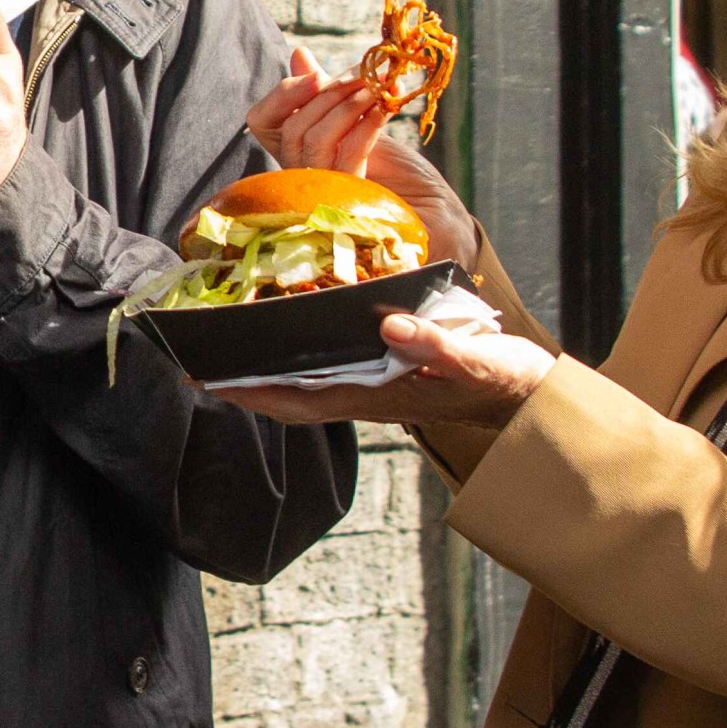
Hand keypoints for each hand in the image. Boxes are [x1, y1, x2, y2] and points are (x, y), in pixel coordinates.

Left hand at [214, 311, 555, 429]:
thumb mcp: (476, 358)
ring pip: (303, 379)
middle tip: (195, 353)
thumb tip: (392, 328)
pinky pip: (327, 365)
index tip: (206, 376)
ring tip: (225, 338)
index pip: (295, 400)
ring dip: (265, 364)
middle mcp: (363, 394)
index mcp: (374, 396)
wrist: (531, 393)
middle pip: (286, 392)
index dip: (249, 392)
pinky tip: (286, 327)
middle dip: (241, 379)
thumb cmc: (503, 378)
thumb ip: (437, 346)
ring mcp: (372, 385)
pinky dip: (299, 350)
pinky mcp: (385, 371)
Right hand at [247, 44, 478, 272]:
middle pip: (292, 126)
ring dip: (348, 105)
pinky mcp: (349, 201)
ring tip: (379, 87)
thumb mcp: (361, 122)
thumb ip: (330, 93)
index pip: (261, 121)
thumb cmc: (399, 172)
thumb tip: (299, 53)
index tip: (318, 74)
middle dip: (329, 92)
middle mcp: (300, 175)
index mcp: (297, 153)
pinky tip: (385, 109)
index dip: (282, 95)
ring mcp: (321, 192)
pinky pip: (346, 155)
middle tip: (366, 73)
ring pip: (313, 139)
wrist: (436, 212)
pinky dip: (365, 125)